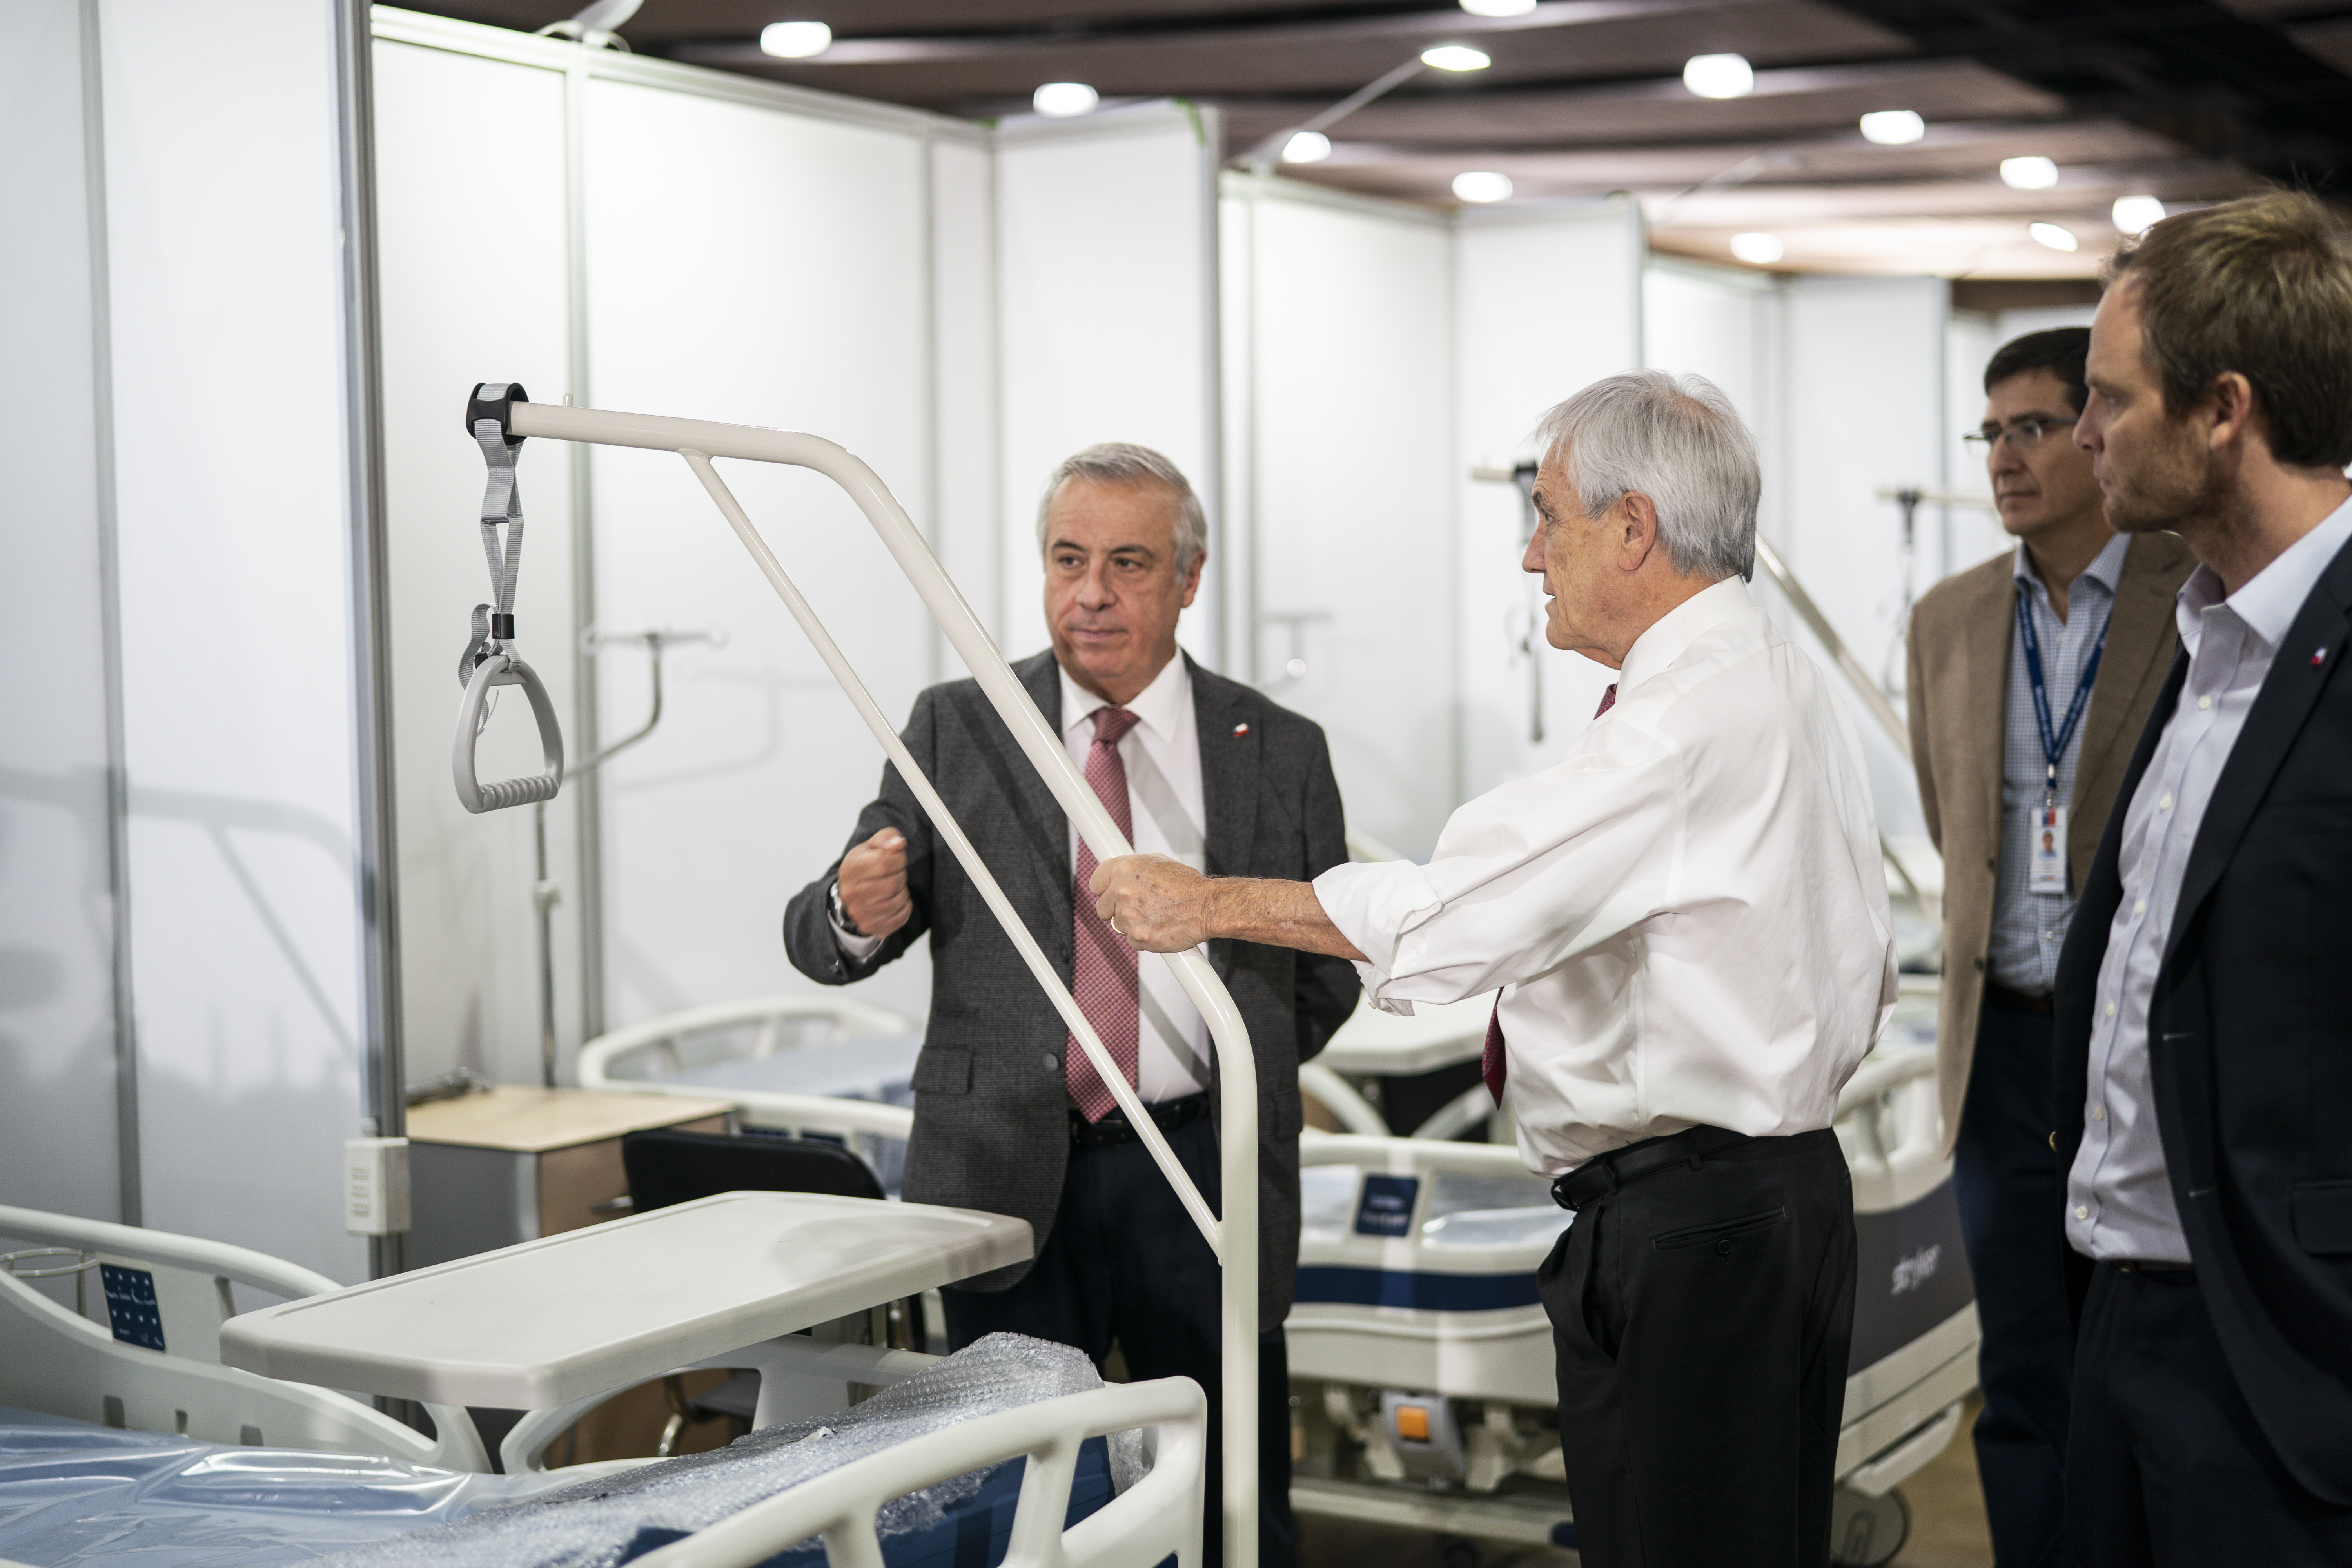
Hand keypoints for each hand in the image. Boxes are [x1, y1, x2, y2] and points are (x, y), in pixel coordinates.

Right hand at [837, 828, 911, 937]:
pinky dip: (904, 908)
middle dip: (900, 876)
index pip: (884, 863)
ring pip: (898, 902)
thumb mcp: (871, 846)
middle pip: (892, 884)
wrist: (850, 894)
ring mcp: (861, 913)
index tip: (896, 859)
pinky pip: (901, 917)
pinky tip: (895, 900)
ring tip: (893, 887)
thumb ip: (886, 838)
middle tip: (894, 874)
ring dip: (902, 892)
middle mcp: (852, 894)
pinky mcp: (872, 927)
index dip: (898, 859)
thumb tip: (899, 844)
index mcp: (851, 869)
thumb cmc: (864, 867)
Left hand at [1090, 854, 1211, 952]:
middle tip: (1138, 908)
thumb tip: (1118, 874)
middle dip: (1117, 910)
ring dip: (1133, 924)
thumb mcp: (1158, 863)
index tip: (1110, 894)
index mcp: (1124, 869)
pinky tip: (1159, 928)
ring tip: (1156, 916)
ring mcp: (1128, 915)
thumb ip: (1132, 870)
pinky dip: (1144, 938)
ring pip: (1118, 926)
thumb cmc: (1187, 885)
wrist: (1207, 906)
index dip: (1104, 890)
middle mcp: (1122, 890)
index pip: (1096, 883)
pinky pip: (1132, 941)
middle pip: (1102, 908)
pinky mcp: (1138, 936)